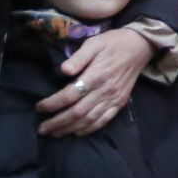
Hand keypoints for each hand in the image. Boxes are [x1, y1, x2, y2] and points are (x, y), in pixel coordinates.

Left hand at [37, 26, 152, 137]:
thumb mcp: (93, 43)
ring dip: (70, 129)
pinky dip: (89, 129)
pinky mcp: (119, 103)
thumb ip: (78, 57)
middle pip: (77, 112)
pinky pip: (103, 121)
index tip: (39, 108)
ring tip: (55, 134)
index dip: (53, 103)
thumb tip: (63, 71)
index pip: (70, 95)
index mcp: (95, 76)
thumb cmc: (112, 43)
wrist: (139, 47)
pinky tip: (77, 133)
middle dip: (58, 122)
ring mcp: (113, 99)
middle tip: (42, 129)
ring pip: (89, 120)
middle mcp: (104, 91)